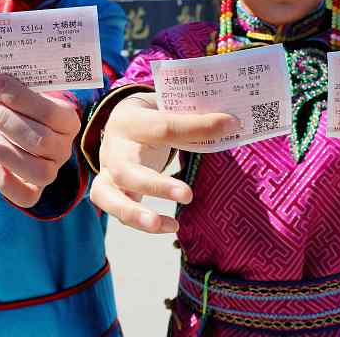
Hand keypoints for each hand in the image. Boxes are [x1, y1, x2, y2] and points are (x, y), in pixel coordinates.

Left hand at [0, 74, 81, 207]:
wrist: (28, 130)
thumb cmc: (24, 109)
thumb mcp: (27, 94)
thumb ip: (17, 88)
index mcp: (68, 121)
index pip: (49, 112)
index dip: (21, 98)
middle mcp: (64, 148)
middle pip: (41, 141)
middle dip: (9, 123)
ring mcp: (51, 170)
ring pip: (38, 171)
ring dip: (7, 153)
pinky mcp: (35, 189)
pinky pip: (26, 197)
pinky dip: (6, 182)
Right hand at [89, 92, 239, 233]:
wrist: (121, 125)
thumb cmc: (151, 119)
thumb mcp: (168, 111)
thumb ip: (193, 119)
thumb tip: (232, 125)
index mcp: (131, 121)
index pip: (163, 127)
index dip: (198, 127)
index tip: (230, 126)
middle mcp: (114, 148)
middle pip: (128, 169)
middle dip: (157, 185)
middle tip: (188, 195)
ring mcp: (107, 172)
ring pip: (109, 196)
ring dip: (136, 213)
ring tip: (168, 225)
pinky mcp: (107, 192)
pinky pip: (118, 212)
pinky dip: (140, 224)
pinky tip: (170, 226)